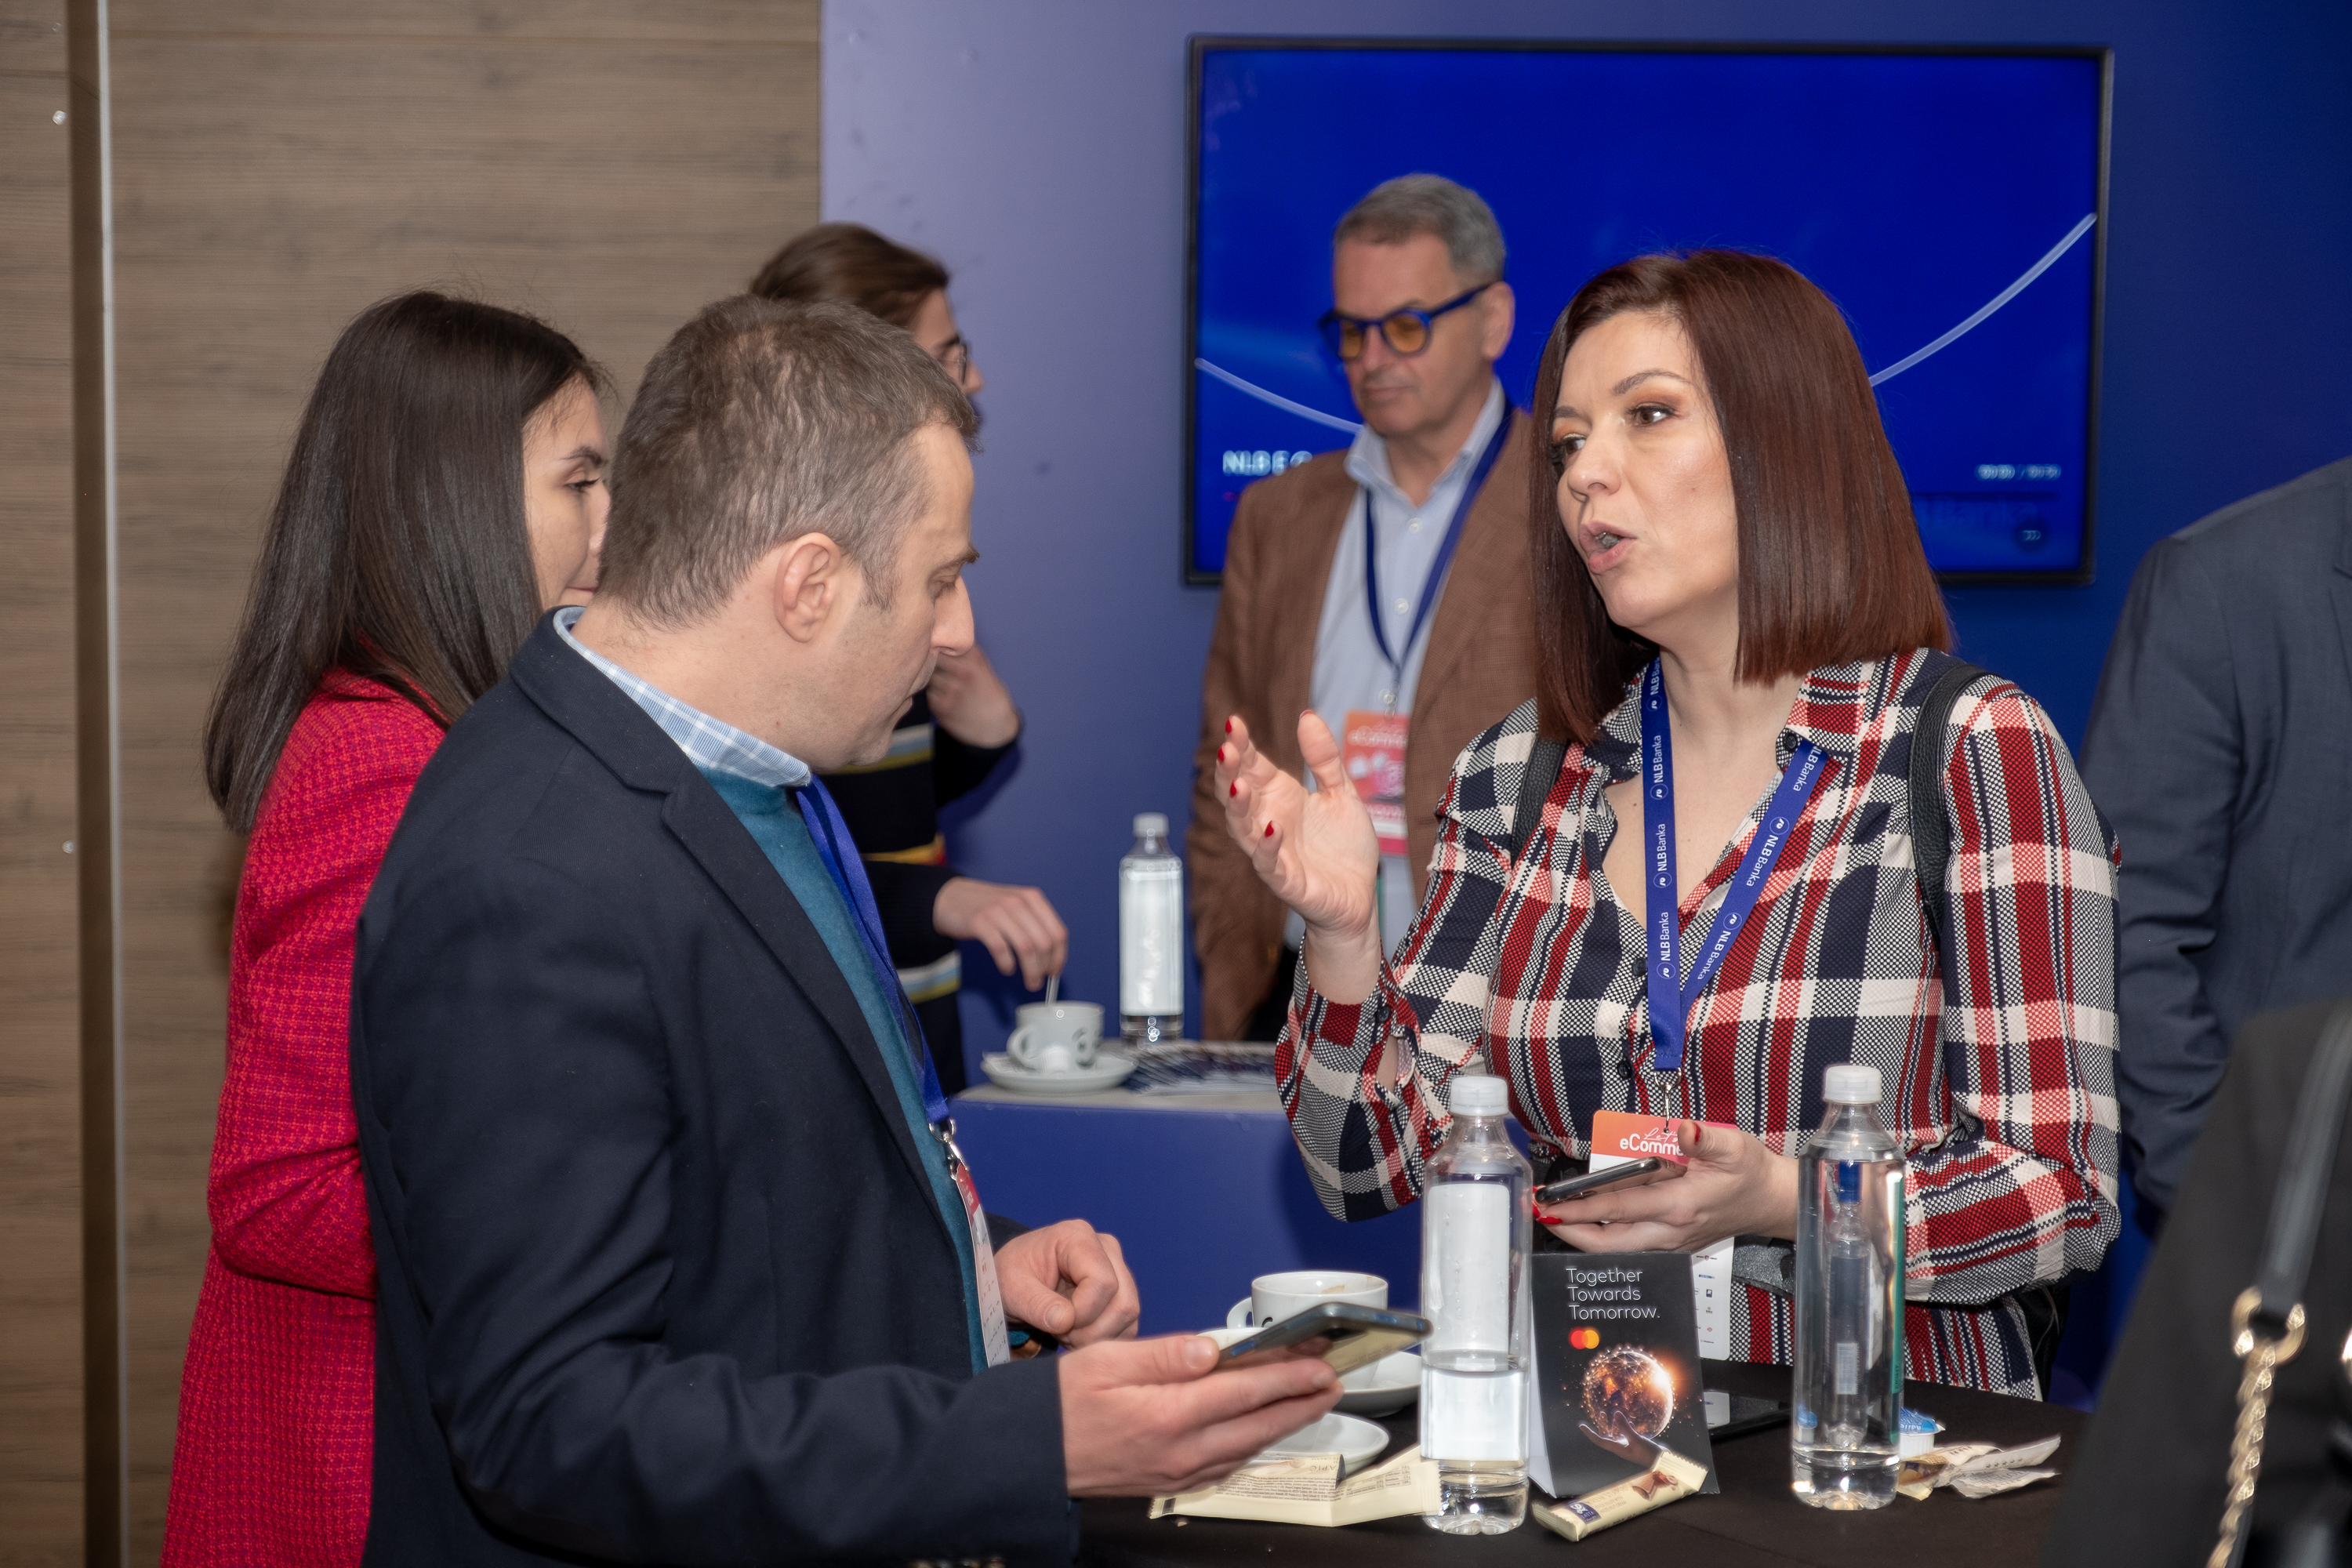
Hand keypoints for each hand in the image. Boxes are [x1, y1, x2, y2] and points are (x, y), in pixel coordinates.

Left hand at [926, 643, 1019, 747]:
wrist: (995, 727)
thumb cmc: (989, 693)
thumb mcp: (984, 668)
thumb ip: (966, 653)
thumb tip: (946, 634)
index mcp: (974, 660)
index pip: (944, 643)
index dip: (937, 643)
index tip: (936, 645)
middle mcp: (962, 673)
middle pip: (933, 657)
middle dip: (932, 659)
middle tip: (937, 666)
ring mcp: (951, 691)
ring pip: (929, 675)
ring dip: (933, 677)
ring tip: (946, 684)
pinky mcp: (942, 707)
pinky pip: (929, 693)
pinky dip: (934, 694)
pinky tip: (948, 698)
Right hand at [933, 877, 1066, 990]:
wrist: (951, 897)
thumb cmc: (987, 907)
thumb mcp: (1016, 907)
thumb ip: (1034, 926)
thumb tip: (1052, 959)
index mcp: (1033, 898)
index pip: (1058, 932)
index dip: (1059, 957)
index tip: (1054, 972)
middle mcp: (1018, 902)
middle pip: (1044, 943)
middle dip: (1045, 968)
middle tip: (1039, 981)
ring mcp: (998, 911)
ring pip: (1026, 948)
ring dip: (1031, 971)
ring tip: (1029, 981)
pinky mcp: (979, 922)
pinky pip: (1001, 949)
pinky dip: (1007, 964)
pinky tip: (1007, 968)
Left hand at [993, 1220, 1139, 1346]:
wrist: (1016, 1280)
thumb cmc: (1011, 1276)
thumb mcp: (1011, 1288)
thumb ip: (1036, 1304)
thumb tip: (1065, 1320)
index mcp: (1078, 1236)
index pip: (1102, 1281)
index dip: (1083, 1312)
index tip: (1056, 1323)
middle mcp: (1106, 1248)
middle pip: (1123, 1302)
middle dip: (1091, 1330)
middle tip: (1059, 1333)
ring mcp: (1118, 1268)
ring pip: (1129, 1316)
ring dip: (1096, 1336)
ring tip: (1065, 1332)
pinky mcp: (1122, 1290)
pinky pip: (1129, 1325)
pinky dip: (1103, 1338)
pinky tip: (1077, 1334)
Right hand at [1060, 1333, 1340, 1496]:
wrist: (1025, 1458)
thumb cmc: (1057, 1404)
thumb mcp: (1104, 1360)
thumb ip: (1164, 1356)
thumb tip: (1212, 1349)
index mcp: (1167, 1415)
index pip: (1245, 1390)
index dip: (1290, 1374)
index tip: (1320, 1360)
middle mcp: (1180, 1451)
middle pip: (1258, 1424)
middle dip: (1301, 1402)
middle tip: (1332, 1382)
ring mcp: (1177, 1473)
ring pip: (1246, 1446)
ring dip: (1282, 1423)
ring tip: (1307, 1401)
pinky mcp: (1169, 1483)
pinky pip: (1224, 1464)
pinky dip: (1250, 1444)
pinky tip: (1258, 1432)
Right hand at [1213, 713, 1381, 997]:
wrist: (1360, 898)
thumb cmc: (1344, 848)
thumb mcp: (1341, 793)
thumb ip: (1324, 758)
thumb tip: (1307, 716)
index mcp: (1280, 796)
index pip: (1252, 766)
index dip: (1241, 745)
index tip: (1234, 722)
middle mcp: (1269, 820)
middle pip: (1237, 793)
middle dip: (1229, 771)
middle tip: (1227, 747)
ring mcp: (1272, 850)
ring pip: (1242, 827)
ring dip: (1238, 807)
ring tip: (1238, 784)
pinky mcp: (1285, 879)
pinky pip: (1268, 862)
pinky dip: (1267, 845)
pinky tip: (1272, 827)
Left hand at [1537, 1121, 1799, 1251]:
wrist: (1771, 1200)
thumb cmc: (1749, 1171)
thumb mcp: (1732, 1146)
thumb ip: (1704, 1139)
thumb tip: (1683, 1129)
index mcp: (1679, 1206)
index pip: (1618, 1208)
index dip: (1580, 1208)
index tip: (1550, 1204)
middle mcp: (1669, 1231)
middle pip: (1607, 1242)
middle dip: (1569, 1232)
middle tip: (1539, 1213)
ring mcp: (1670, 1242)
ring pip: (1615, 1249)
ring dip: (1582, 1237)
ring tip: (1553, 1217)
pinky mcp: (1670, 1244)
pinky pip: (1628, 1247)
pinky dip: (1602, 1239)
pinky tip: (1584, 1224)